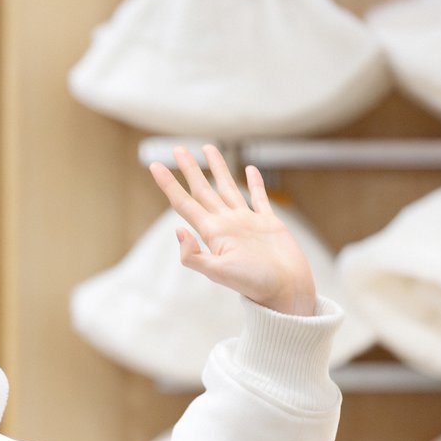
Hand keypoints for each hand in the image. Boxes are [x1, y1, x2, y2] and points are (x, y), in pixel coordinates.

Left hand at [149, 145, 315, 316]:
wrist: (286, 292)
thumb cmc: (255, 284)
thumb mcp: (219, 272)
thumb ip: (195, 256)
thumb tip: (177, 232)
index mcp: (213, 232)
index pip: (184, 202)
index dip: (168, 184)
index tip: (154, 166)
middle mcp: (227, 223)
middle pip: (203, 190)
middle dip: (190, 169)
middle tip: (178, 149)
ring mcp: (247, 222)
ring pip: (228, 188)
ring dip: (218, 169)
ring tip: (209, 149)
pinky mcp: (269, 224)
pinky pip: (259, 198)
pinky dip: (254, 182)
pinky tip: (249, 169)